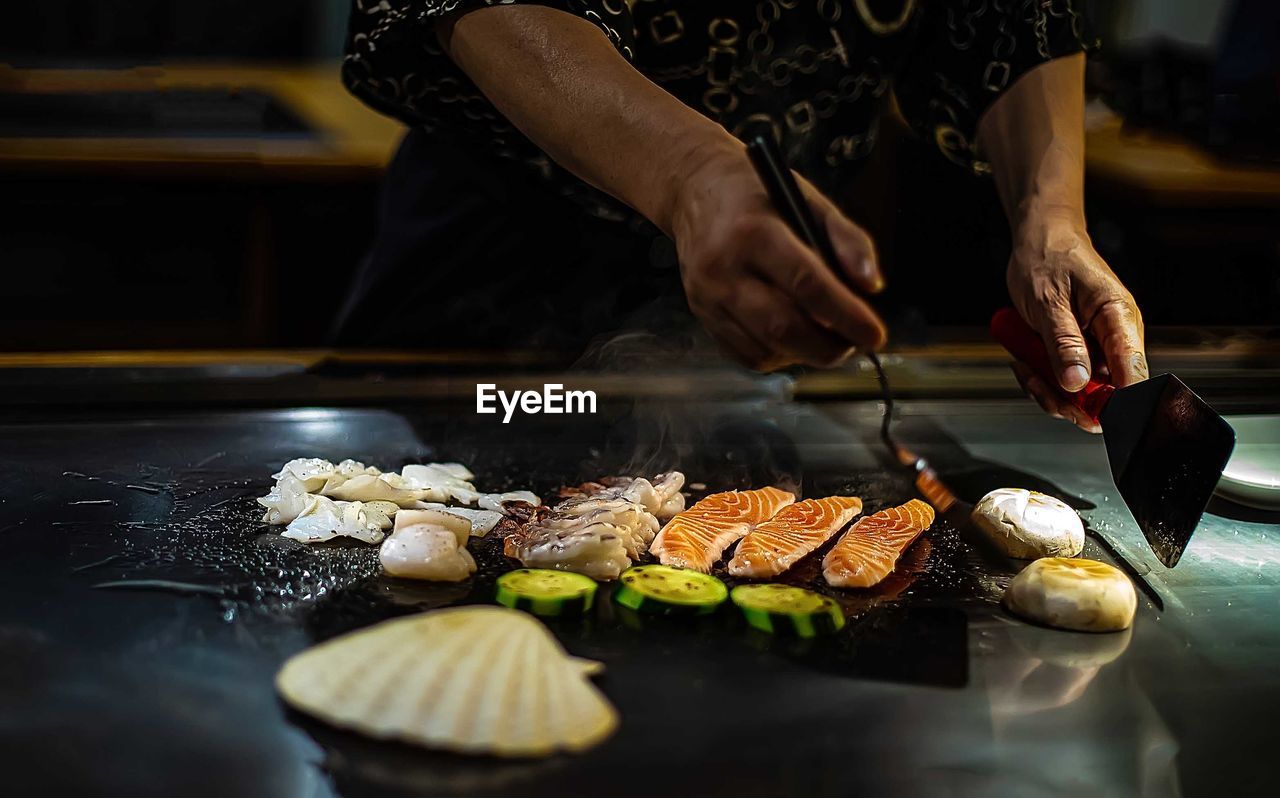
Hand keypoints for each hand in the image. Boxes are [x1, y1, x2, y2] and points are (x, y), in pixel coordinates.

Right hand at [670, 141, 886, 370]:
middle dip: (829, 346)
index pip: (807, 285)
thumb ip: (847, 240)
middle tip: (854, 342)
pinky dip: (779, 356)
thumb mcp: (809, 201)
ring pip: (766, 349)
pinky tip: (792, 338)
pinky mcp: (702, 317)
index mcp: (754, 232)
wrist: (695, 193)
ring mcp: (707, 298)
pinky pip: (746, 356)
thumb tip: (870, 287)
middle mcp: (724, 269)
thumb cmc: (758, 196)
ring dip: (805, 353)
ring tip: (825, 337)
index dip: (846, 316)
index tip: (874, 333)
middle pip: (783, 327)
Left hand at [1006, 218, 1147, 432]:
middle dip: (1069, 399)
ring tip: (1025, 366)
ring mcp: (1097, 348)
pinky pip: (1064, 382)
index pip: (1133, 371)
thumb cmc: (1049, 260)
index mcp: (1120, 318)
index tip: (1085, 411)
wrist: (1040, 241)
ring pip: (1082, 393)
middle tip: (1036, 382)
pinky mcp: (1079, 354)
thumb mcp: (1048, 302)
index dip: (1114, 400)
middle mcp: (1115, 338)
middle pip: (1106, 392)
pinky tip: (1024, 361)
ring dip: (1049, 390)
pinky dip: (1042, 380)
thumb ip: (1063, 343)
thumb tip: (1076, 382)